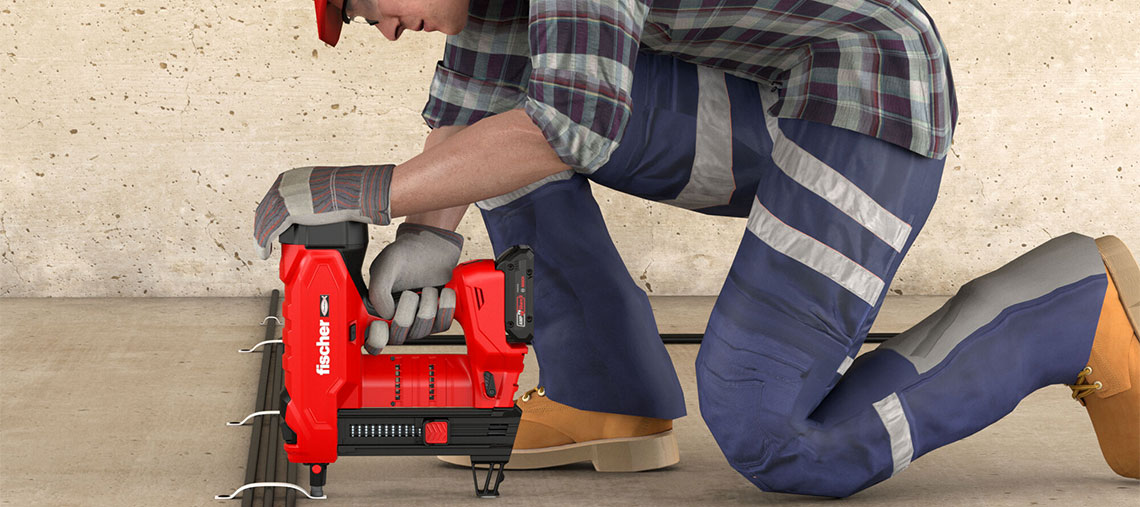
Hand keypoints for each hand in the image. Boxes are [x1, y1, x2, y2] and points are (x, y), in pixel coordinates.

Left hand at [253, 164, 394, 259]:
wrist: (354, 190)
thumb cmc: (348, 191)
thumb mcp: (326, 189)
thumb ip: (316, 198)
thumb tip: (321, 208)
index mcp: (292, 178)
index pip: (273, 198)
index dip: (271, 215)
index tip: (274, 228)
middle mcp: (283, 184)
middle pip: (264, 209)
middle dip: (263, 227)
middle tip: (265, 241)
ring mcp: (283, 197)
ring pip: (263, 221)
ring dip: (261, 238)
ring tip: (263, 251)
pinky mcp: (286, 211)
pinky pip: (267, 231)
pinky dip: (263, 244)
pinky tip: (264, 253)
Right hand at [365, 223, 462, 349]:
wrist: (432, 244)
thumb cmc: (407, 252)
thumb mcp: (386, 266)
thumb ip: (378, 290)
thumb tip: (386, 315)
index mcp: (377, 308)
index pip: (372, 341)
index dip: (376, 340)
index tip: (381, 324)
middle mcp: (397, 318)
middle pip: (399, 338)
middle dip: (405, 316)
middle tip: (410, 295)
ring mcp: (418, 319)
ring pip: (422, 332)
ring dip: (427, 307)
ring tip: (427, 289)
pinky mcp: (438, 315)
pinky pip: (443, 324)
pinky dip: (445, 307)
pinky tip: (443, 292)